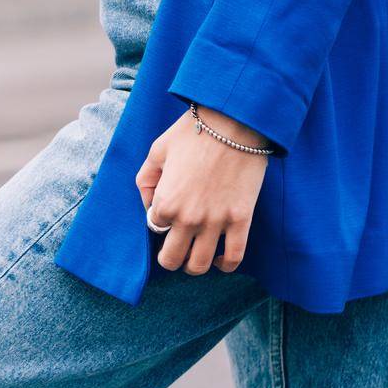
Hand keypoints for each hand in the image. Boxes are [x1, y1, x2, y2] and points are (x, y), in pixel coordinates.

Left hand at [135, 106, 269, 275]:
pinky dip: (225, 265)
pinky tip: (220, 259)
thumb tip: (148, 205)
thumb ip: (145, 179)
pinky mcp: (241, 220)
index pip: (154, 228)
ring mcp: (215, 222)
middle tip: (176, 247)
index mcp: (165, 201)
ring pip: (199, 265)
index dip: (159, 220)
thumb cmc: (194, 132)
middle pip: (171, 259)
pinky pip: (233, 258)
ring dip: (193, 265)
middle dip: (170, 256)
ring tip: (195, 255)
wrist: (234, 122)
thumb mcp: (158, 150)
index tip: (168, 212)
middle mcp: (188, 218)